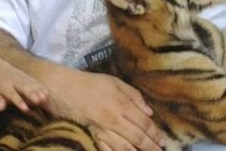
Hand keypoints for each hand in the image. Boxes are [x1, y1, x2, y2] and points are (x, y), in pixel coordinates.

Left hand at [0, 58, 48, 111]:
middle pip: (25, 88)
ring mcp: (25, 80)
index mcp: (6, 86)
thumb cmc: (0, 87)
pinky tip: (49, 96)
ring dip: (40, 91)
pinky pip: (39, 84)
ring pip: (33, 85)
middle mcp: (17, 82)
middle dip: (32, 94)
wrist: (3, 70)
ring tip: (45, 98)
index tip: (25, 109)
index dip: (19, 101)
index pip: (13, 94)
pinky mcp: (32, 79)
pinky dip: (44, 89)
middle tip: (38, 101)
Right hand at [41, 67, 164, 150]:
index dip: (155, 134)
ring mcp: (101, 129)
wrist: (62, 87)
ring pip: (123, 147)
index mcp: (121, 103)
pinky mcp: (90, 135)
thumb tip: (149, 113)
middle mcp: (113, 118)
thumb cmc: (90, 83)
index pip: (144, 123)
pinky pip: (105, 149)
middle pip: (137, 137)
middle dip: (150, 147)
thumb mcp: (115, 82)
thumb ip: (134, 96)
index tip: (162, 141)